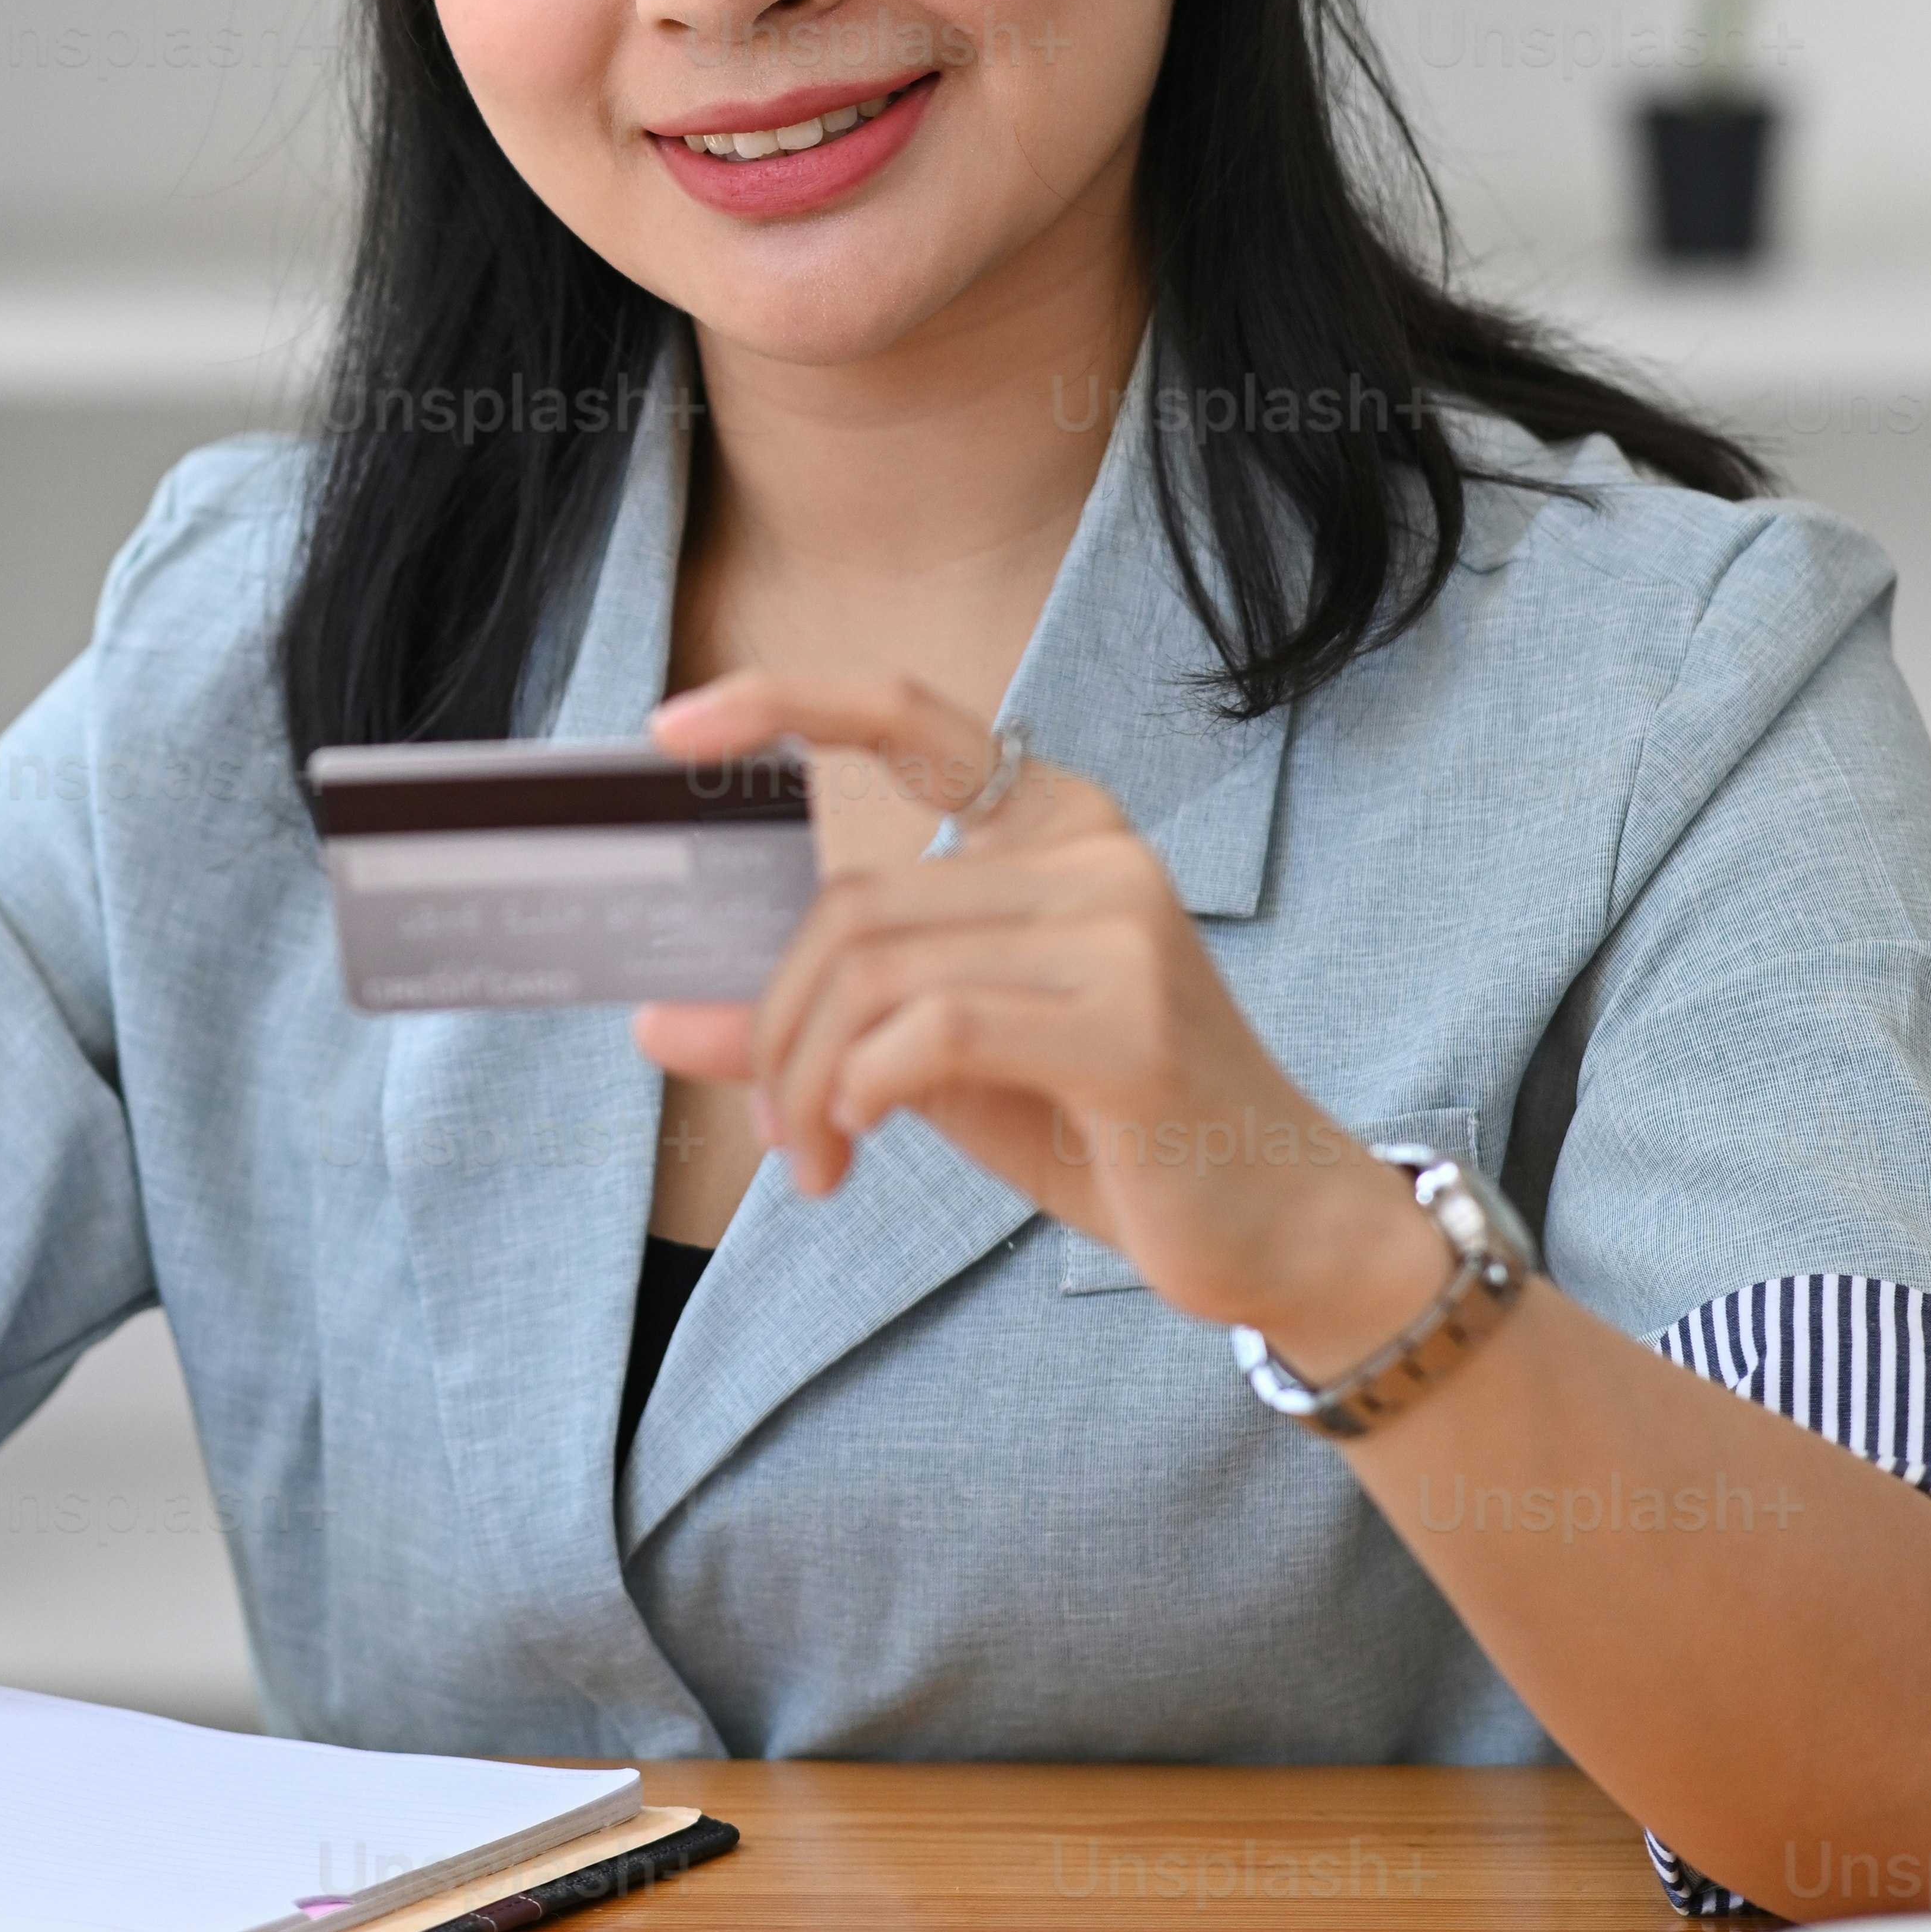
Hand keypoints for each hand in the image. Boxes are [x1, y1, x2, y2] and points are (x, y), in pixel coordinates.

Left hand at [633, 666, 1442, 1365]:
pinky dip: (865, 1090)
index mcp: (1056, 829)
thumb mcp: (938, 1068)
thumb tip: (654, 1017)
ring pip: (876, 973)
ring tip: (812, 1160)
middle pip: (852, 907)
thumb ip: (816, 1027)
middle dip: (777, 1027)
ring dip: (810, 1081)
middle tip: (775, 1129)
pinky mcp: (1129, 1024)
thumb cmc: (1107, 1133)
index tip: (673, 728)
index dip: (786, 703)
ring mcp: (1120, 930)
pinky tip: (860, 1143)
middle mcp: (1095, 853)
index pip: (911, 720)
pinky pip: (935, 1030)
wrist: (1276, 1228)